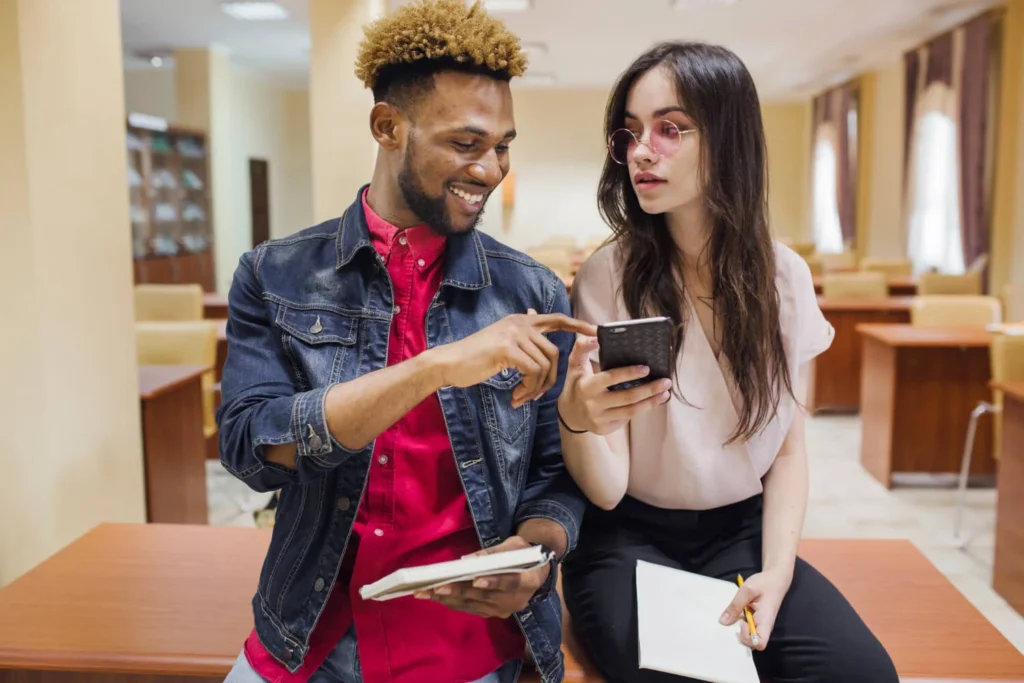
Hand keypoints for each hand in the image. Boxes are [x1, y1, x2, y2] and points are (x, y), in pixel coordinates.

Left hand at [413, 536, 549, 618]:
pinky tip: (435, 596)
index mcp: (529, 581)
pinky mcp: (493, 614)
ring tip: (426, 592)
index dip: (493, 582)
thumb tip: (468, 559)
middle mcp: (516, 601)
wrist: (536, 572)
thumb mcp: (516, 545)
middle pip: (485, 596)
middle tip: (436, 587)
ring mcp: (504, 610)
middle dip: (458, 591)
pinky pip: (470, 609)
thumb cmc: (525, 553)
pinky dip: (452, 602)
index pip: (510, 582)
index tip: (475, 580)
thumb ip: (496, 552)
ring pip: (473, 605)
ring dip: (449, 599)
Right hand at [430, 310, 595, 407]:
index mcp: (520, 321)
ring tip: (521, 398)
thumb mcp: (502, 342)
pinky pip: (533, 372)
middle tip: (535, 395)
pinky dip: (528, 389)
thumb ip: (522, 338)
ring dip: (536, 388)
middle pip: (554, 352)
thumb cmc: (474, 359)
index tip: (594, 331)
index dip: (577, 325)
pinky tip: (515, 396)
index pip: (555, 319)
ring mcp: (514, 334)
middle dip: (551, 379)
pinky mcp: (508, 348)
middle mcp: (520, 323)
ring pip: (545, 365)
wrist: (449, 363)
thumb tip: (538, 329)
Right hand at [556, 335, 671, 434]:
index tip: (647, 368)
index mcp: (586, 386)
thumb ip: (582, 347)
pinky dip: (640, 409)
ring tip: (665, 393)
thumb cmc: (576, 383)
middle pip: (627, 397)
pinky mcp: (605, 429)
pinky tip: (651, 402)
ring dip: (651, 402)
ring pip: (631, 411)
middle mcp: (593, 404)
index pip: (611, 378)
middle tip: (666, 381)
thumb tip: (596, 335)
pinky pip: (626, 419)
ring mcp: (599, 419)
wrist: (569, 413)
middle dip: (650, 389)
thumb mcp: (574, 364)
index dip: (630, 373)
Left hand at [719, 570, 791, 649]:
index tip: (741, 622)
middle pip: (752, 643)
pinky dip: (739, 622)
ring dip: (738, 628)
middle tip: (733, 618)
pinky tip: (734, 612)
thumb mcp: (747, 590)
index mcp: (765, 621)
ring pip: (748, 635)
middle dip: (740, 635)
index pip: (760, 643)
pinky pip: (747, 627)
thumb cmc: (765, 583)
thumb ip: (736, 605)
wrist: (776, 578)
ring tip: (731, 614)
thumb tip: (723, 622)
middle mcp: (763, 626)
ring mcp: (760, 624)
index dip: (748, 638)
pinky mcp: (756, 620)